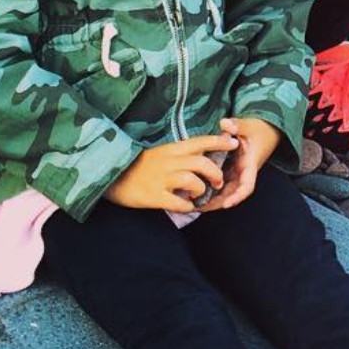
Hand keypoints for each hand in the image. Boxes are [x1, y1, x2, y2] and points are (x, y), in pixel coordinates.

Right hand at [106, 135, 239, 213]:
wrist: (112, 177)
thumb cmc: (141, 166)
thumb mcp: (162, 153)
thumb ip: (181, 153)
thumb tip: (204, 154)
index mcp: (172, 149)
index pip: (201, 141)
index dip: (220, 141)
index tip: (235, 143)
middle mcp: (169, 161)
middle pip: (202, 163)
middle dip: (215, 173)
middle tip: (218, 181)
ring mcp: (161, 179)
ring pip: (192, 181)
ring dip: (201, 189)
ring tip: (199, 194)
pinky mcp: (153, 196)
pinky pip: (177, 202)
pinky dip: (187, 206)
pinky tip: (187, 206)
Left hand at [195, 117, 279, 212]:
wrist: (264, 131)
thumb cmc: (257, 130)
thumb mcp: (248, 126)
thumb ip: (237, 125)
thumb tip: (225, 123)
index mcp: (249, 165)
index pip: (247, 185)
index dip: (237, 196)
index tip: (226, 204)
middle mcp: (243, 174)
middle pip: (232, 194)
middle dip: (217, 203)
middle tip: (198, 207)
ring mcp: (236, 174)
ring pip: (224, 192)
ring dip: (211, 200)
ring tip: (192, 205)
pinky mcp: (229, 173)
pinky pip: (219, 186)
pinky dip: (209, 191)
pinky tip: (194, 193)